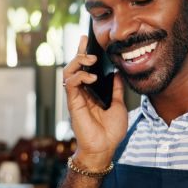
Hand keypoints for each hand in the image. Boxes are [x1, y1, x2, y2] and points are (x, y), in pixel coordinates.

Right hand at [63, 35, 126, 166]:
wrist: (105, 148)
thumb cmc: (111, 131)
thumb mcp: (118, 104)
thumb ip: (116, 89)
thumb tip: (119, 73)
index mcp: (91, 91)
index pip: (85, 68)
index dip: (84, 52)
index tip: (87, 39)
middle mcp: (81, 92)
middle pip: (74, 66)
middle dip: (78, 51)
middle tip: (85, 42)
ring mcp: (76, 97)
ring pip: (68, 72)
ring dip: (78, 62)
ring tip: (90, 59)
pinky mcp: (73, 103)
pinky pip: (70, 84)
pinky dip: (79, 77)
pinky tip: (90, 77)